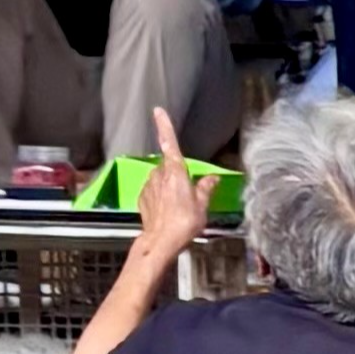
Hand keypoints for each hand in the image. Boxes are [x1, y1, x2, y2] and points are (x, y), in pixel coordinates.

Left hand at [132, 106, 208, 248]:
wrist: (160, 242)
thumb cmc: (183, 223)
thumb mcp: (202, 205)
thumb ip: (205, 188)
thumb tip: (211, 178)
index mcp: (175, 173)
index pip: (169, 144)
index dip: (164, 126)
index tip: (158, 111)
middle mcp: (159, 176)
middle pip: (168, 165)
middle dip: (177, 173)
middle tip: (190, 191)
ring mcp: (148, 187)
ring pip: (160, 178)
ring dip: (169, 185)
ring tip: (180, 205)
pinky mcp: (142, 199)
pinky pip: (154, 191)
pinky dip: (161, 196)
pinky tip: (168, 210)